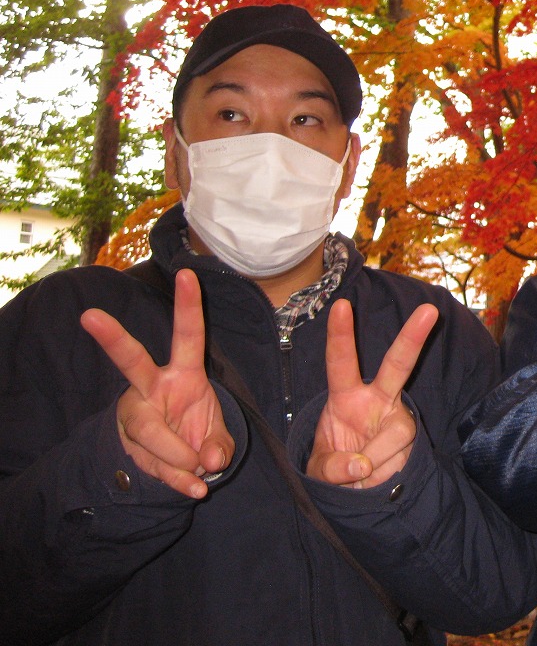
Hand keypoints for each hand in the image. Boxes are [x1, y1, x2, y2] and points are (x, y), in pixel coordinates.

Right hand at [80, 269, 233, 498]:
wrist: (178, 465)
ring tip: (200, 473)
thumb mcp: (219, 435)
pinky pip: (153, 464)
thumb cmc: (199, 432)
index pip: (188, 335)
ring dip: (178, 456)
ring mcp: (135, 414)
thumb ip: (219, 445)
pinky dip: (178, 480)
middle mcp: (151, 387)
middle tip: (90, 316)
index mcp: (183, 373)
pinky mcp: (128, 443)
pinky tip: (193, 488)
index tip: (188, 274)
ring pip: (149, 431)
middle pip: (131, 361)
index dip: (188, 306)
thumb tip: (208, 461)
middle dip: (112, 338)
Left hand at [307, 300, 436, 487]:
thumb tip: (361, 465)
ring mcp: (398, 417)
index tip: (341, 305)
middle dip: (413, 337)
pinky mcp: (412, 439)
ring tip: (361, 474)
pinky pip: (400, 459)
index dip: (340, 334)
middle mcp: (377, 399)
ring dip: (374, 463)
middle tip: (430, 310)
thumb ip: (332, 468)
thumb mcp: (318, 470)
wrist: (358, 490)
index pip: (340, 362)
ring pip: (395, 434)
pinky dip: (383, 476)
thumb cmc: (334, 465)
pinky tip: (376, 477)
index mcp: (346, 396)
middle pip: (397, 365)